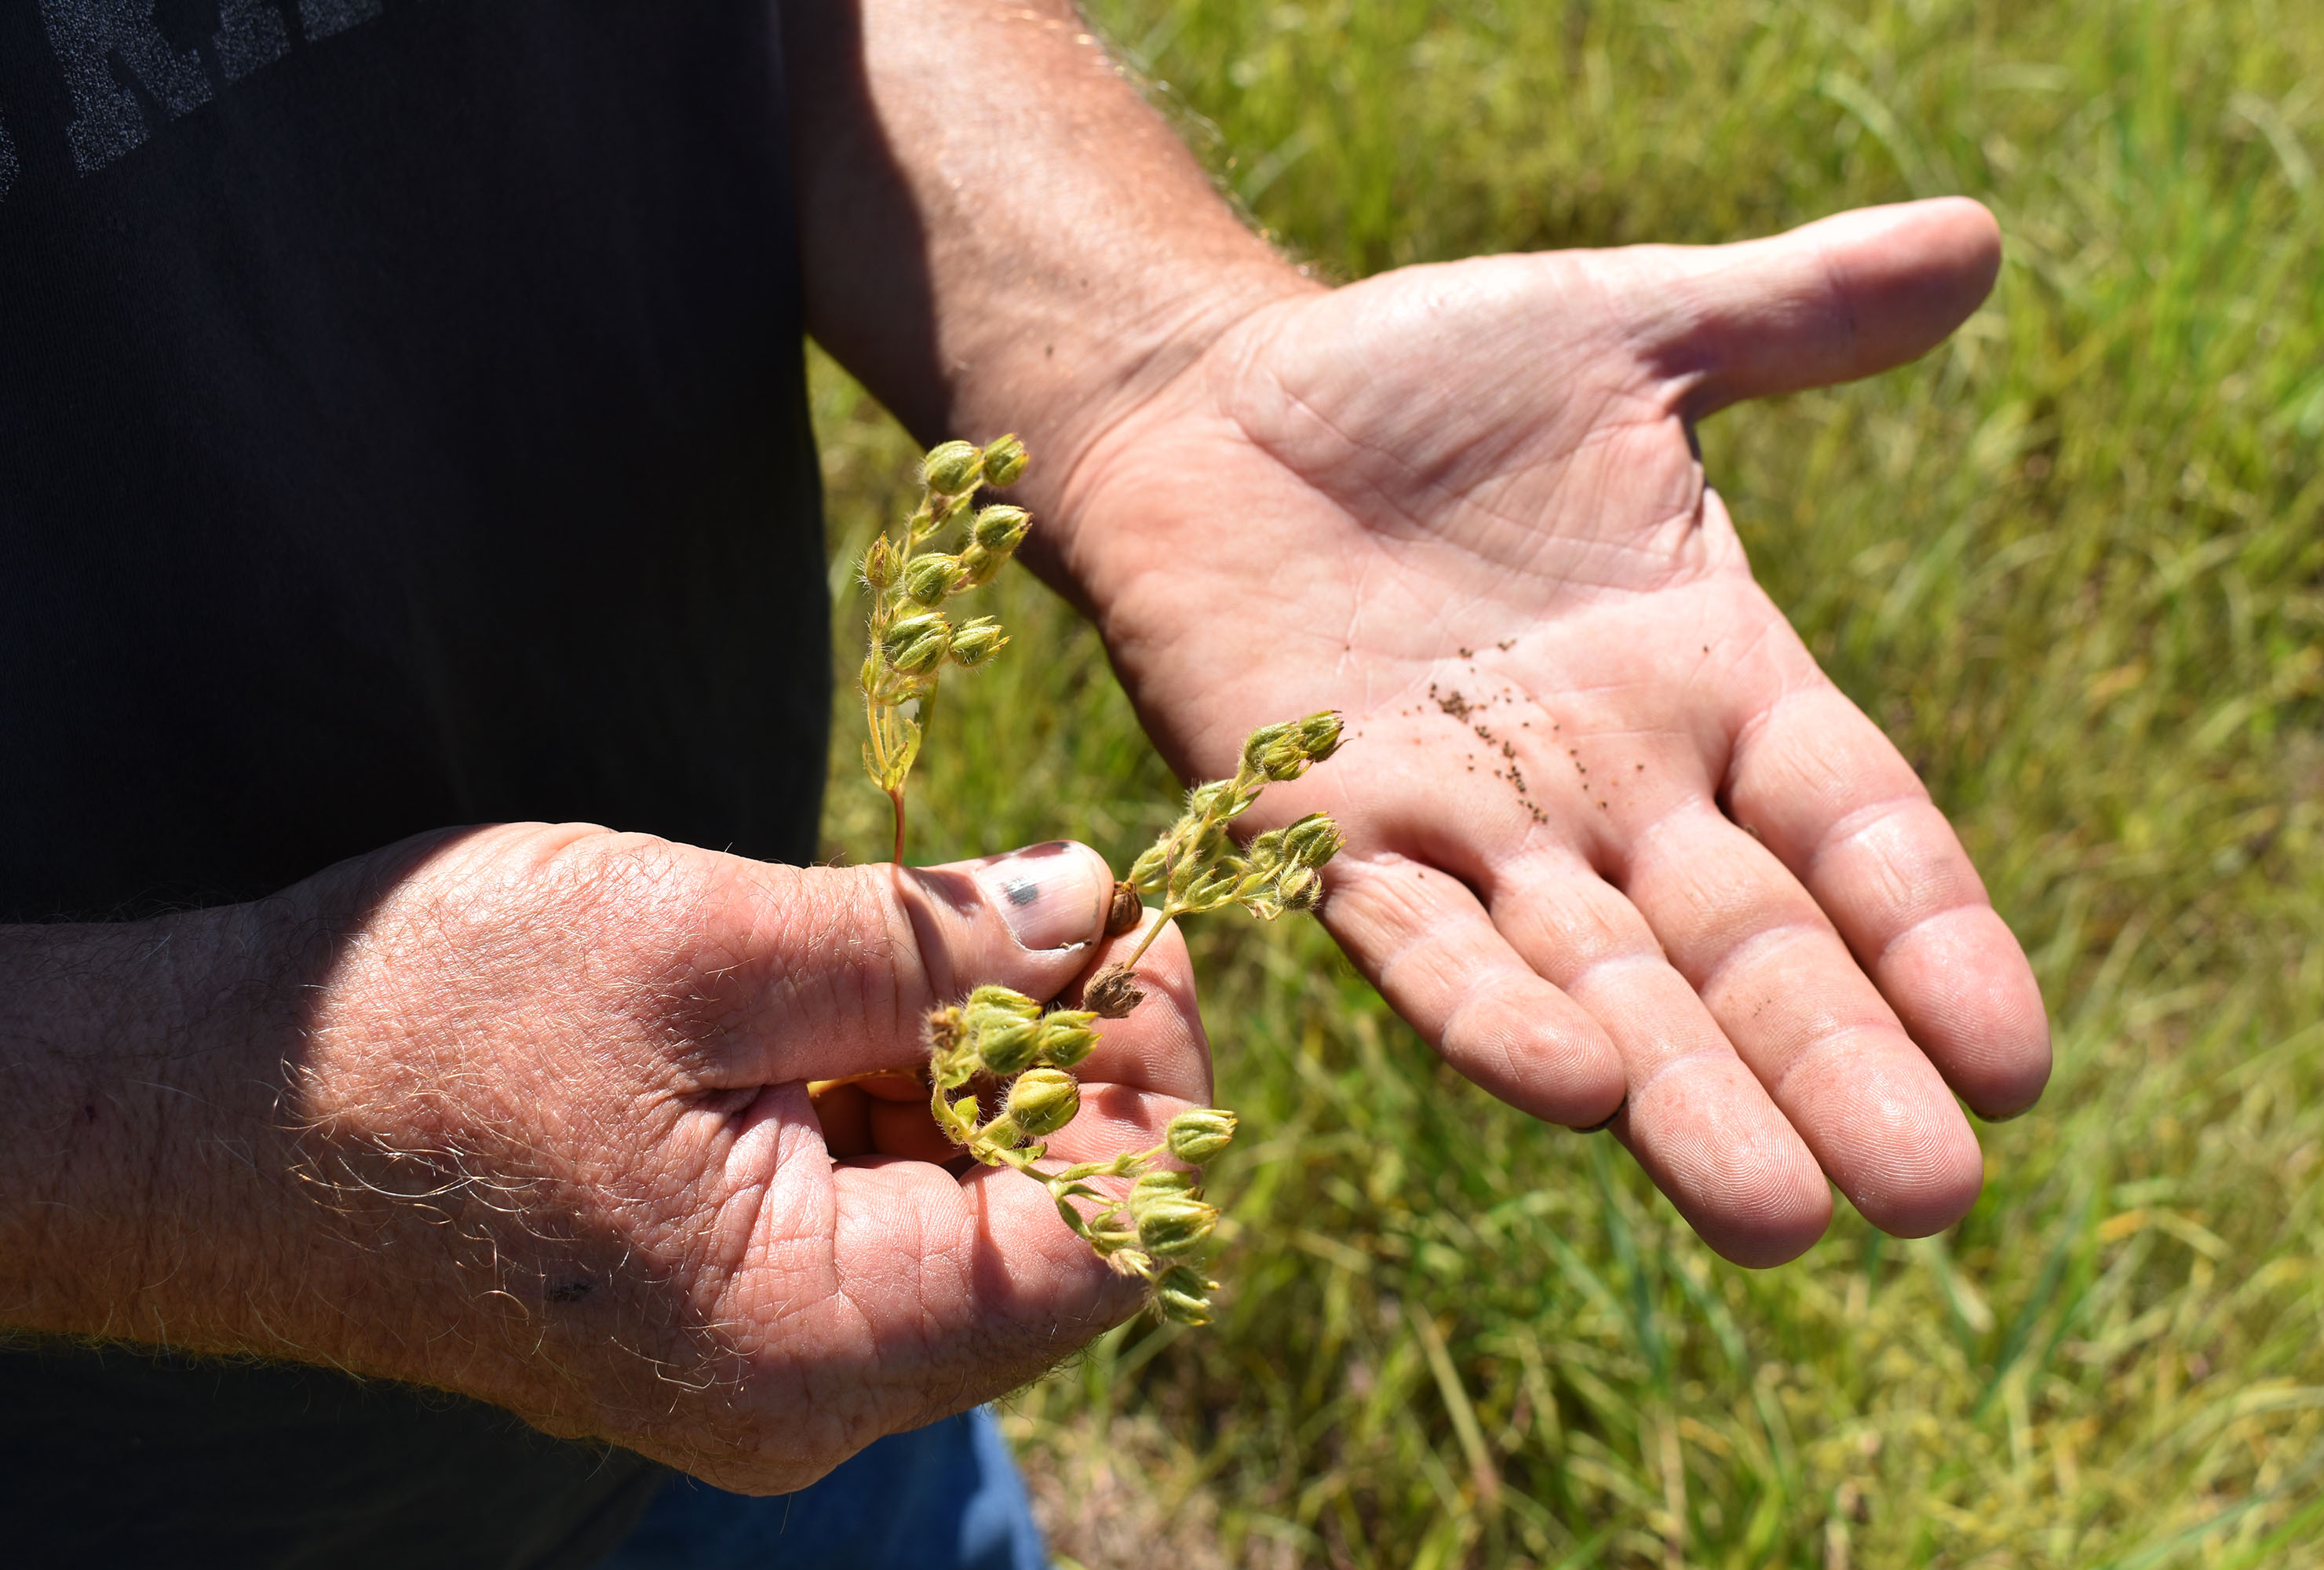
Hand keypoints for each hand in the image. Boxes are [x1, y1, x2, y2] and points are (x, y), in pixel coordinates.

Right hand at [190, 829, 1201, 1491]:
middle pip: (1050, 1227)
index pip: (1100, 1242)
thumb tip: (1093, 905)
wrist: (215, 1112)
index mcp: (812, 1340)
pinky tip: (852, 992)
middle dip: (1070, 1053)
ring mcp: (771, 1354)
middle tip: (1041, 896)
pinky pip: (883, 1204)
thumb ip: (922, 941)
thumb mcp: (698, 943)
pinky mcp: (733, 1299)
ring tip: (922, 930)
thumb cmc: (426, 1027)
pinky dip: (903, 1085)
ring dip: (983, 1058)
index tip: (1137, 921)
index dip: (1153, 1075)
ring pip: (973, 1206)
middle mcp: (809, 1389)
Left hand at [1051, 198, 2048, 1265]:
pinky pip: (1420, 944)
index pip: (1854, 827)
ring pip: (1602, 983)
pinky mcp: (1324, 830)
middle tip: (1924, 1201)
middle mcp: (1608, 784)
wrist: (1212, 400)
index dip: (1930, 937)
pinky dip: (1490, 1016)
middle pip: (1746, 947)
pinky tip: (1574, 1098)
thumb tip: (1986, 233)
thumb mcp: (1628, 326)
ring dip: (1681, 1096)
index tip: (2012, 1059)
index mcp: (1708, 680)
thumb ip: (1792, 311)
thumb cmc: (1419, 375)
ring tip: (1771, 1216)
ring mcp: (1471, 823)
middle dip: (1831, 1067)